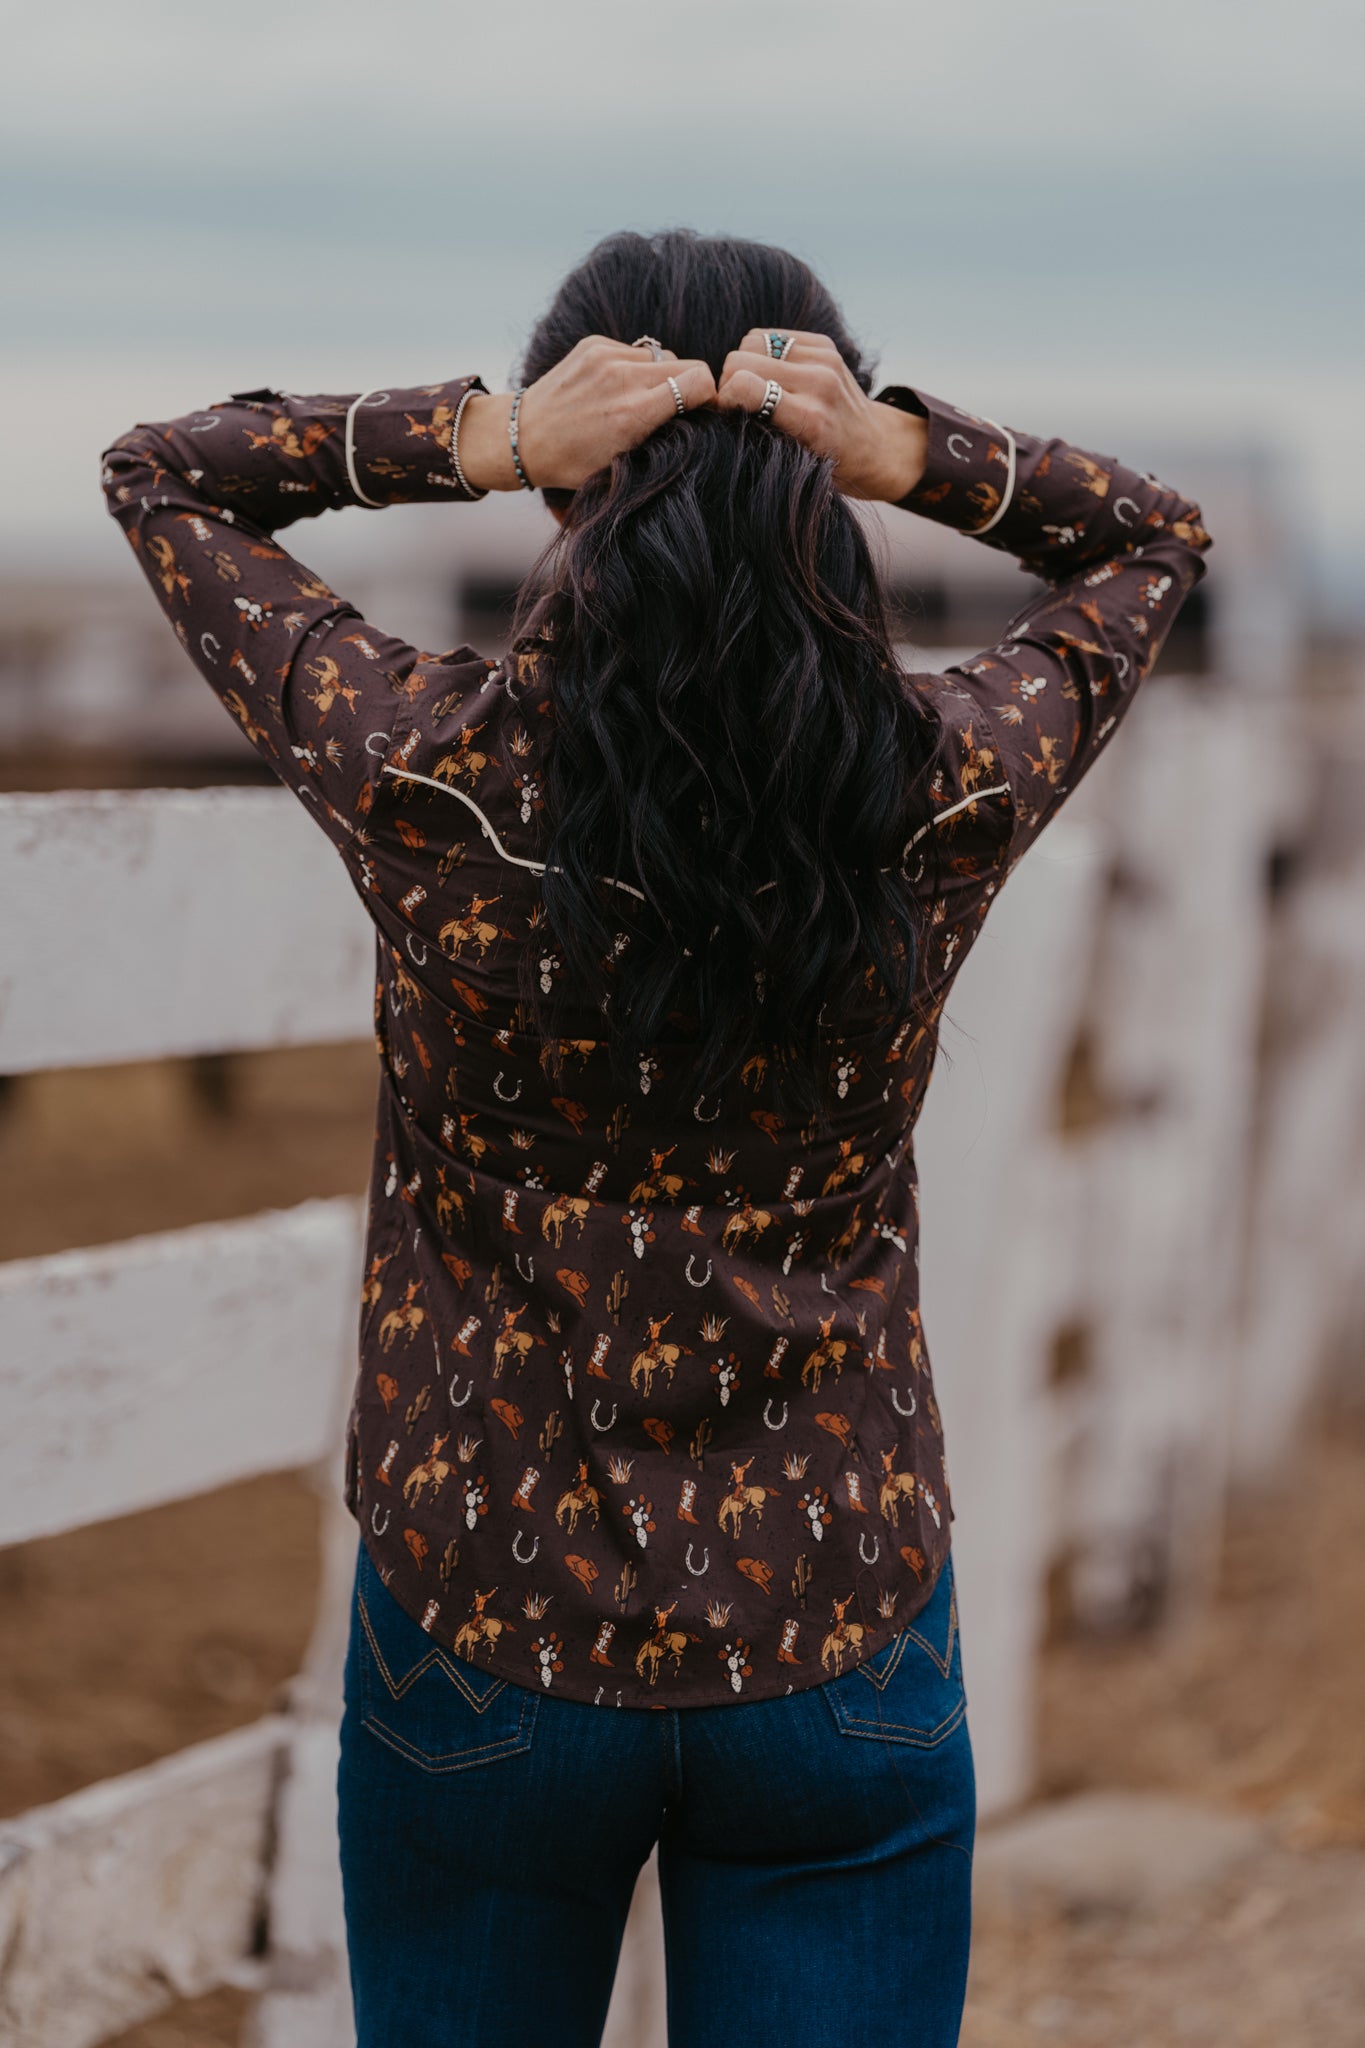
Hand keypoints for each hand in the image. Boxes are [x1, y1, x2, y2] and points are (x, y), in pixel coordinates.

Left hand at [457, 337, 717, 491]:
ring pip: (661, 357)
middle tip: (674, 409)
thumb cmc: (572, 463)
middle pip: (687, 364)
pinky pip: (635, 350)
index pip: (699, 382)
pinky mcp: (594, 344)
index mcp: (633, 413)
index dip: (709, 396)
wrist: (522, 437)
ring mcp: (606, 356)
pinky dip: (634, 368)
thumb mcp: (621, 465)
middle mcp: (622, 377)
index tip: (702, 411)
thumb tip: (693, 417)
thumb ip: (661, 439)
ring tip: (638, 401)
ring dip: (659, 376)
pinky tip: (614, 389)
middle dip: (688, 386)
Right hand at [716, 330, 927, 501]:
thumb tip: (719, 408)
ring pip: (752, 341)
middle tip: (737, 403)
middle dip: (729, 381)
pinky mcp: (825, 344)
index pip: (744, 386)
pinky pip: (772, 335)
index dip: (723, 399)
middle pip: (740, 358)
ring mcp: (824, 358)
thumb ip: (760, 433)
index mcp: (809, 419)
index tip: (725, 415)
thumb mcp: (794, 464)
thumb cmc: (830, 467)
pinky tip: (773, 375)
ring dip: (745, 363)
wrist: (876, 447)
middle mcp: (818, 383)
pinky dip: (764, 353)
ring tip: (756, 388)